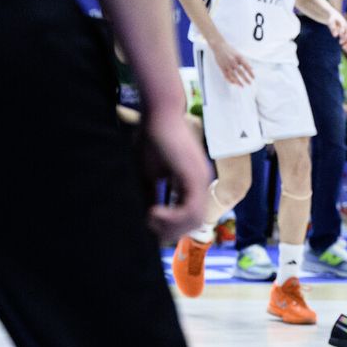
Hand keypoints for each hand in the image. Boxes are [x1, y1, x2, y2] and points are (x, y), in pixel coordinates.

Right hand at [140, 107, 213, 240]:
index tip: (148, 223)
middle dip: (170, 230)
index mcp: (193, 184)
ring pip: (194, 220)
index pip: (189, 218)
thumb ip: (151, 196)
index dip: (169, 227)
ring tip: (150, 216)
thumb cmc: (151, 141)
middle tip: (148, 223)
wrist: (159, 116)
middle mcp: (202, 184)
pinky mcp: (195, 176)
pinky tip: (154, 211)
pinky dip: (172, 217)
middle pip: (193, 224)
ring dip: (170, 225)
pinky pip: (190, 209)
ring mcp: (201, 180)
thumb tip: (144, 220)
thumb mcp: (148, 175)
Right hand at [211, 38, 253, 86]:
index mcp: (239, 57)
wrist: (219, 46)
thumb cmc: (230, 50)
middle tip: (249, 83)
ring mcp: (227, 64)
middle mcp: (233, 61)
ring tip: (242, 86)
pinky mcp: (221, 67)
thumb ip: (245, 61)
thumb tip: (251, 68)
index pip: (246, 66)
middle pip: (240, 72)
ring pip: (233, 75)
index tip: (253, 78)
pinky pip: (226, 75)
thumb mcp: (239, 54)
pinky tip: (234, 83)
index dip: (250, 73)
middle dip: (245, 78)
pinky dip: (230, 80)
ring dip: (238, 81)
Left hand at [327, 11, 346, 50]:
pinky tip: (346, 50)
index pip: (344, 27)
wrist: (336, 17)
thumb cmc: (332, 19)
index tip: (339, 36)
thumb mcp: (331, 22)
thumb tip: (335, 36)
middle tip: (340, 43)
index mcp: (343, 22)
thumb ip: (333, 28)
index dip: (342, 32)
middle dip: (345, 39)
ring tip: (344, 49)